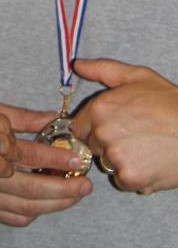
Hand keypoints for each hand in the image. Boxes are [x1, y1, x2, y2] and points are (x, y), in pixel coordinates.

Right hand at [0, 105, 91, 226]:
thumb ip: (15, 115)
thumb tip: (48, 117)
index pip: (32, 158)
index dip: (58, 159)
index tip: (78, 158)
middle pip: (34, 189)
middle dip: (64, 188)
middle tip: (85, 184)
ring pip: (25, 208)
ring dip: (53, 204)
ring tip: (72, 196)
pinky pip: (9, 218)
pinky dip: (28, 215)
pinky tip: (39, 209)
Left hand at [71, 58, 177, 194]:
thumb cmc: (171, 103)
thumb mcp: (138, 76)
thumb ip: (103, 70)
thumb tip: (77, 65)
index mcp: (100, 108)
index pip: (78, 127)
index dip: (94, 128)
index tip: (113, 128)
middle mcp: (102, 132)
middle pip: (92, 146)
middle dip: (107, 144)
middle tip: (135, 136)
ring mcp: (115, 156)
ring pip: (107, 164)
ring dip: (121, 161)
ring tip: (145, 149)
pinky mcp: (130, 177)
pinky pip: (122, 181)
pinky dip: (135, 177)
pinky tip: (151, 163)